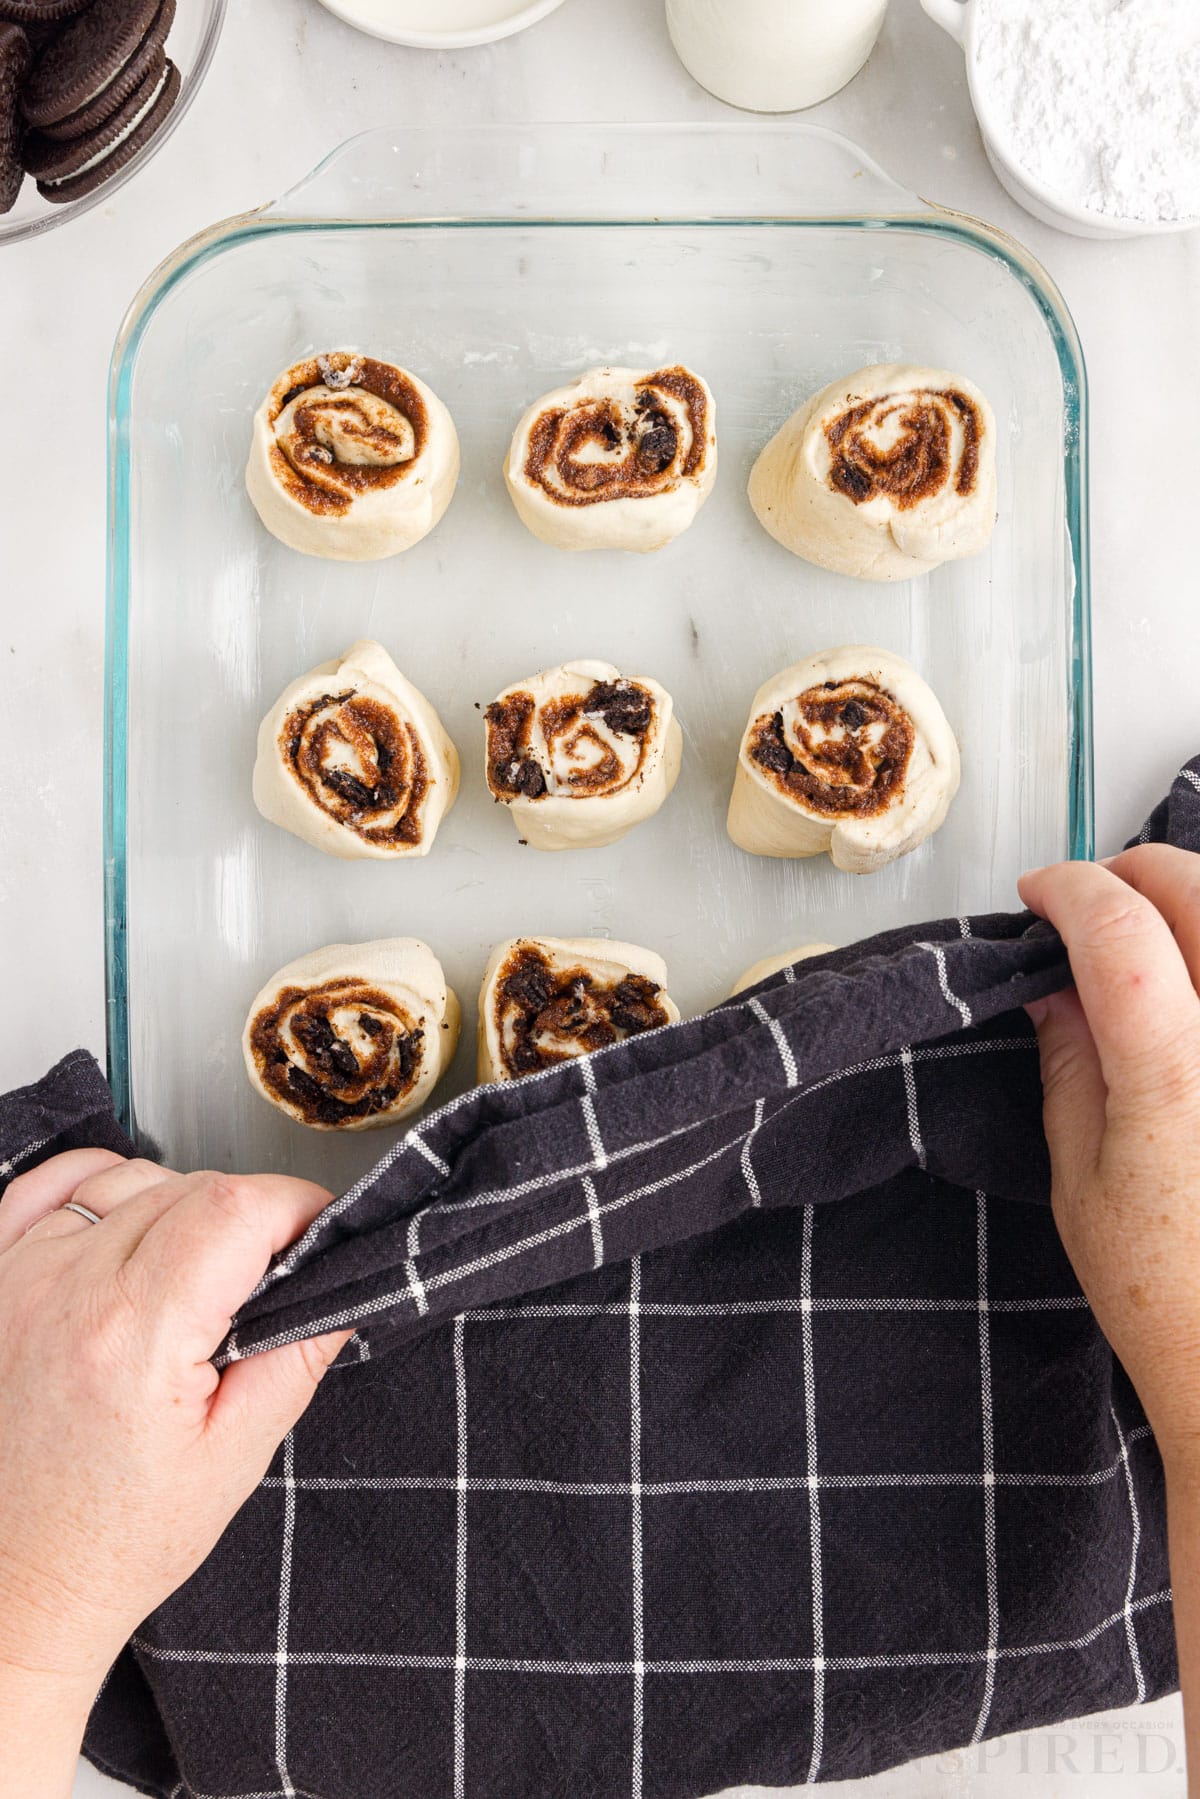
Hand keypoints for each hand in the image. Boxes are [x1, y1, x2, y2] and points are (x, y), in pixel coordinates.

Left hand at [0, 1151, 349, 1795]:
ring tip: (193, 1279)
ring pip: (131, 1179)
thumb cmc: (113, 1538)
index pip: (237, 1206)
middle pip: (192, 1187)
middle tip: (263, 1283)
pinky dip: (102, 1184)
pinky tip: (128, 1224)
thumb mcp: (237, 1455)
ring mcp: (19, 1280)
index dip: (297, 1206)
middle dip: (249, 1217)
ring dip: (181, 1204)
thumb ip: (298, 1352)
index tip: (318, 1235)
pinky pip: (53, 1183)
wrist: (18, 1584)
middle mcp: (69, 1294)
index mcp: (135, 1336)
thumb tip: (344, 1276)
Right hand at [1020, 845, 1199, 1469]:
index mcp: (1178, 1074)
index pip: (1119, 924)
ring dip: (1197, 905)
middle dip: (1140, 873)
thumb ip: (1071, 1059)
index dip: (1070, 890)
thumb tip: (1055, 983)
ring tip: (1158, 939)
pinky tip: (1199, 987)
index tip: (1041, 894)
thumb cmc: (1171, 1298)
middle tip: (1100, 899)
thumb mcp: (1082, 1178)